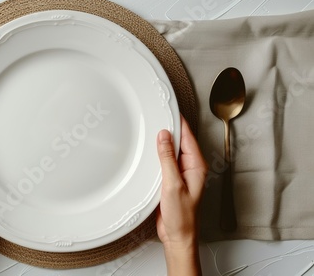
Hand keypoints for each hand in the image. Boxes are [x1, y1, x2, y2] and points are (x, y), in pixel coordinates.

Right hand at [156, 116, 206, 275]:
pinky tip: (148, 151)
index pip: (188, 136)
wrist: (178, 236)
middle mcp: (190, 167)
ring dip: (161, 142)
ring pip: (171, 151)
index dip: (179, 121)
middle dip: (169, 128)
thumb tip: (164, 137)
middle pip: (180, 141)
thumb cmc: (182, 216)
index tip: (169, 108)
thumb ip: (168, 159)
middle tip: (156, 114)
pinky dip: (156, 155)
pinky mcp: (171, 180)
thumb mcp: (172, 184)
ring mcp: (180, 173)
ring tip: (150, 129)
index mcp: (197, 166)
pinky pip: (164, 161)